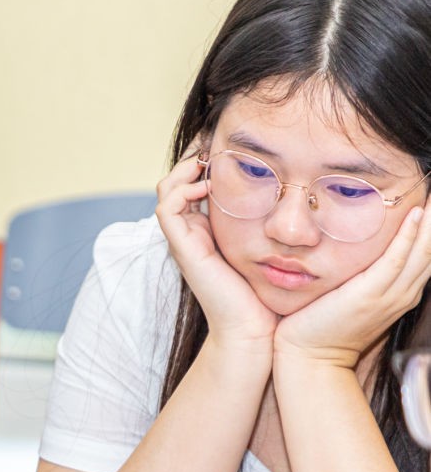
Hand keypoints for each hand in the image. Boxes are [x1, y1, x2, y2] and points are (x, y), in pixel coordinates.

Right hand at [156, 154, 278, 354]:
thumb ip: (278, 224)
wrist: (254, 330)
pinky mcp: (182, 247)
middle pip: (178, 180)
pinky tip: (209, 185)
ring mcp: (184, 240)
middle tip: (221, 141)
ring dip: (186, 167)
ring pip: (167, 188)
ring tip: (212, 159)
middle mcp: (193, 232)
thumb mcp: (274, 248)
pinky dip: (183, 189)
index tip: (235, 144)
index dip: (209, 160)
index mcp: (210, 231)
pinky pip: (167, 206)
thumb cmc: (268, 296)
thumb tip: (303, 193)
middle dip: (196, 156)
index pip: (197, 183)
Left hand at [276, 206, 430, 370]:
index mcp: (400, 293)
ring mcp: (389, 295)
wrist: (309, 358)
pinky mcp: (369, 295)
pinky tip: (416, 214)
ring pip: (422, 252)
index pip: (427, 254)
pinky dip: (408, 237)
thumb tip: (362, 248)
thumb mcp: (353, 296)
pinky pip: (395, 260)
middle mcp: (402, 293)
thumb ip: (365, 276)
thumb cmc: (324, 327)